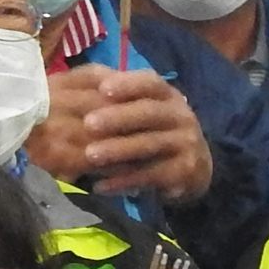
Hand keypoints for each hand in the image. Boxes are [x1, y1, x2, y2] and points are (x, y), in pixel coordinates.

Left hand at [37, 67, 214, 205]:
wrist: (191, 167)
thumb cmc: (152, 131)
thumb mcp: (139, 109)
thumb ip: (114, 96)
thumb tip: (76, 85)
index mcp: (166, 95)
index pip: (150, 83)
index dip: (127, 84)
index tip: (102, 89)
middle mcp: (180, 115)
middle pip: (150, 112)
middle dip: (118, 117)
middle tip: (88, 124)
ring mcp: (186, 142)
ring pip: (151, 144)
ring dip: (119, 150)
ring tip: (90, 155)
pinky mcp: (185, 170)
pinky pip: (151, 175)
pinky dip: (124, 181)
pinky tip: (100, 186)